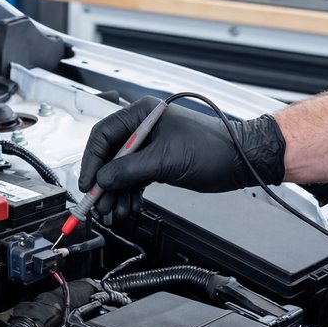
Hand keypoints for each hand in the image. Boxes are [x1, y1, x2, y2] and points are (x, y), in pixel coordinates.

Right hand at [78, 96, 285, 217]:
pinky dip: (130, 193)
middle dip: (104, 183)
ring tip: (116, 211)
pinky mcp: (157, 162)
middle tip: (100, 205)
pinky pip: (134, 178)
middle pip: (110, 156)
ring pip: (121, 171)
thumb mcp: (165, 160)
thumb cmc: (211, 149)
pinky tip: (129, 206)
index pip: (103, 135)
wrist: (239, 161)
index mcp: (142, 114)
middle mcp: (142, 127)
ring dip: (116, 193)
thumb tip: (103, 180)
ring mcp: (149, 146)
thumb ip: (129, 170)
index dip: (92, 161)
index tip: (88, 183)